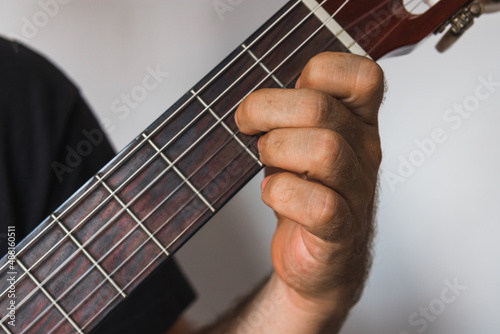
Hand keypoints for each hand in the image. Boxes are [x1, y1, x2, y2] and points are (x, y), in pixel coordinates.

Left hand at [236, 52, 383, 310]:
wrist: (319, 257)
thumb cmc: (306, 192)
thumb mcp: (299, 141)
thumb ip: (290, 112)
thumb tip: (254, 99)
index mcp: (358, 122)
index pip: (360, 75)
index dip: (316, 72)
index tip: (280, 97)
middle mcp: (364, 151)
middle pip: (320, 108)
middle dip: (267, 111)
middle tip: (249, 127)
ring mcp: (357, 190)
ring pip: (324, 150)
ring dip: (277, 152)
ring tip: (268, 165)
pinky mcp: (341, 228)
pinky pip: (318, 204)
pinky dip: (283, 195)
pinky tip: (274, 195)